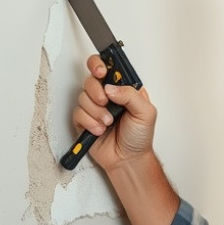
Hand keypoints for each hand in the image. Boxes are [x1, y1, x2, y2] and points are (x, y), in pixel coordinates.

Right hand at [72, 54, 157, 171]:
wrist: (128, 159)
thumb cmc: (140, 137)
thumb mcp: (146, 113)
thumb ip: (131, 95)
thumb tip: (111, 87)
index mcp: (124, 89)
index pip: (109, 67)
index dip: (100, 64)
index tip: (101, 72)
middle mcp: (109, 95)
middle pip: (91, 80)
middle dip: (96, 91)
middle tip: (105, 102)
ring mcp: (96, 107)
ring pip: (83, 96)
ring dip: (96, 112)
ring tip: (108, 123)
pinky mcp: (85, 120)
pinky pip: (78, 113)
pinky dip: (89, 122)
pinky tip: (99, 130)